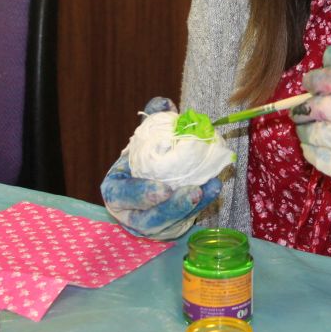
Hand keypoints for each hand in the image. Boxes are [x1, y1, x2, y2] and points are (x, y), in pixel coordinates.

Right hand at [101, 97, 221, 239]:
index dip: (142, 194)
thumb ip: (151, 122)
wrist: (149, 178)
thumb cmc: (142, 159)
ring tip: (210, 188)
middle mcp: (131, 214)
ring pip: (170, 224)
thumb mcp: (141, 140)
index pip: (123, 196)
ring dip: (192, 208)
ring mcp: (150, 226)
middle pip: (149, 219)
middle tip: (194, 192)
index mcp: (116, 191)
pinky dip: (201, 207)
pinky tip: (214, 189)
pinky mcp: (169, 229)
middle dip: (173, 208)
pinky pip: (185, 221)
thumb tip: (164, 103)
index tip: (164, 188)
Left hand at [293, 45, 330, 266]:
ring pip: (316, 132)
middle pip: (324, 106)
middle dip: (305, 106)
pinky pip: (318, 156)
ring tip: (306, 128)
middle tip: (301, 109)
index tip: (309, 81)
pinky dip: (309, 150)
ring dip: (304, 129)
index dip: (319, 78)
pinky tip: (313, 147)